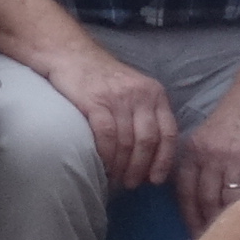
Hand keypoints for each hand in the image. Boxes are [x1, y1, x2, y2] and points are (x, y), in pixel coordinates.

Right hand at [42, 44, 180, 191]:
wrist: (70, 55)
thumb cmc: (101, 78)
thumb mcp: (133, 90)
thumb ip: (145, 115)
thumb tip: (150, 155)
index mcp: (155, 94)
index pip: (169, 133)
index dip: (164, 160)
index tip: (156, 179)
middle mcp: (141, 95)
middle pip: (148, 141)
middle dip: (141, 168)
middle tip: (131, 184)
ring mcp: (118, 98)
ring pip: (127, 142)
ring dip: (122, 167)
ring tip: (116, 179)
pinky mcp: (96, 101)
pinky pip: (106, 136)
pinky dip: (105, 156)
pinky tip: (102, 166)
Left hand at [173, 66, 239, 234]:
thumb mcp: (211, 133)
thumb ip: (204, 161)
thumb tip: (203, 195)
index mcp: (196, 149)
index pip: (186, 190)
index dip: (189, 215)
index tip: (194, 231)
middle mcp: (213, 155)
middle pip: (207, 199)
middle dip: (209, 223)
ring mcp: (238, 157)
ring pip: (231, 199)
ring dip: (233, 219)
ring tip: (237, 235)